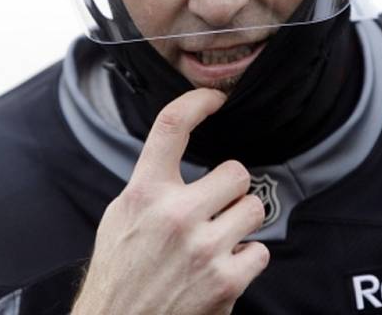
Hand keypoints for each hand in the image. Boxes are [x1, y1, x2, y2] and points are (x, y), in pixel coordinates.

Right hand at [72, 88, 269, 314]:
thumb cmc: (120, 273)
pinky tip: (223, 267)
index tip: (214, 99)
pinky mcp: (225, 281)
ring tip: (220, 238)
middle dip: (231, 189)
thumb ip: (150, 184)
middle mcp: (175, 215)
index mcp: (144, 193)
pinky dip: (247, 259)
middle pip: (236, 171)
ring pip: (254, 208)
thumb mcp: (121, 216)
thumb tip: (175, 149)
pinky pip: (261, 250)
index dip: (197, 102)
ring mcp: (203, 248)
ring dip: (242, 222)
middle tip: (217, 206)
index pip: (171, 126)